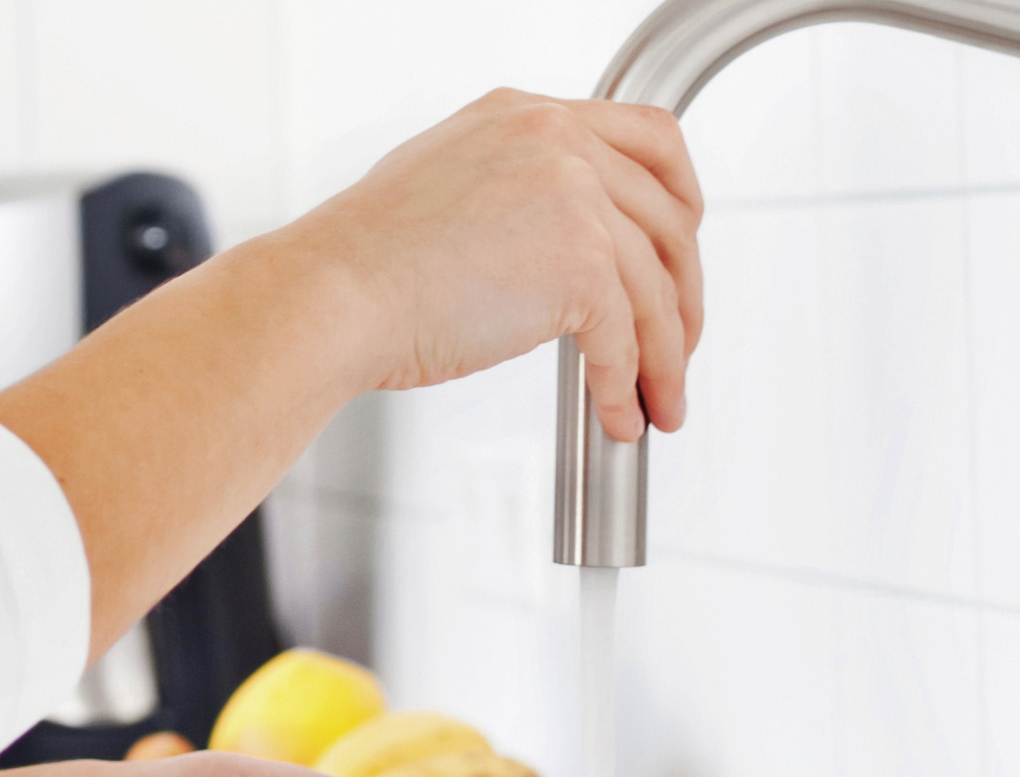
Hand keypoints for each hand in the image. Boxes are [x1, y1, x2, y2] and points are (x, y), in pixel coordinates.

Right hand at [306, 92, 705, 438]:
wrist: (337, 294)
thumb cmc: (373, 262)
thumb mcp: (457, 187)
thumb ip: (523, 197)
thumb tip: (566, 252)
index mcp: (530, 116)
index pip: (650, 139)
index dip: (681, 204)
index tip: (681, 255)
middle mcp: (558, 141)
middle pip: (670, 221)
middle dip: (682, 298)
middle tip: (676, 349)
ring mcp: (574, 197)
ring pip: (656, 292)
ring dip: (664, 360)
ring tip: (658, 404)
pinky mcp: (580, 263)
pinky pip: (626, 339)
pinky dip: (628, 388)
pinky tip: (619, 416)